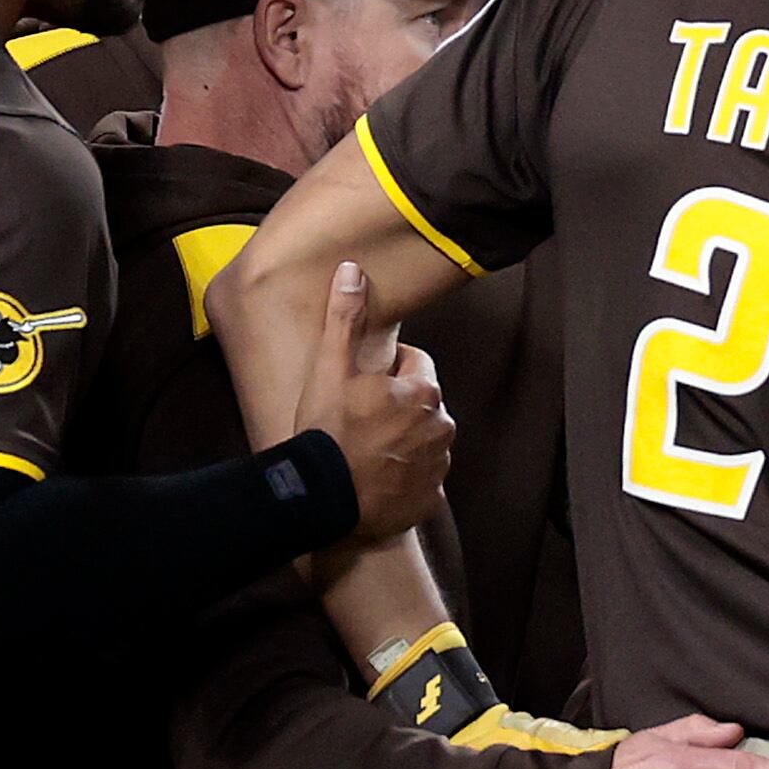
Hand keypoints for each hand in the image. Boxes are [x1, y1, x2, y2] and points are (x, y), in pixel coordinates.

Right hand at [298, 263, 453, 541]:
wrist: (326, 498)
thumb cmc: (327, 431)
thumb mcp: (329, 369)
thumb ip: (344, 319)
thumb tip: (353, 270)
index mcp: (423, 392)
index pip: (418, 365)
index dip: (390, 370)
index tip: (364, 383)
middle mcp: (441, 427)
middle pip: (424, 404)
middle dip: (399, 406)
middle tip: (361, 417)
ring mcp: (439, 465)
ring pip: (426, 441)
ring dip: (404, 440)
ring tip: (366, 448)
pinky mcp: (431, 498)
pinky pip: (423, 480)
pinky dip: (406, 477)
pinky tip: (376, 478)